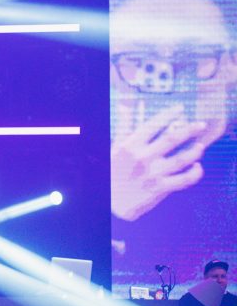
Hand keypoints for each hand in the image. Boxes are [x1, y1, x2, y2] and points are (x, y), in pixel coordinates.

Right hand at [111, 104, 205, 221]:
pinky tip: (196, 168)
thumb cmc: (109, 173)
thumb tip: (124, 106)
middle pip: (173, 138)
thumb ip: (123, 127)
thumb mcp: (113, 148)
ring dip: (195, 151)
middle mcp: (143, 158)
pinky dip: (194, 173)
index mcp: (130, 146)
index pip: (153, 124)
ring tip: (200, 147)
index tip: (179, 108)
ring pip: (182, 158)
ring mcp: (152, 174)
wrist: (105, 200)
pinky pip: (184, 180)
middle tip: (200, 125)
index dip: (168, 114)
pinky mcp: (159, 189)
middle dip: (190, 129)